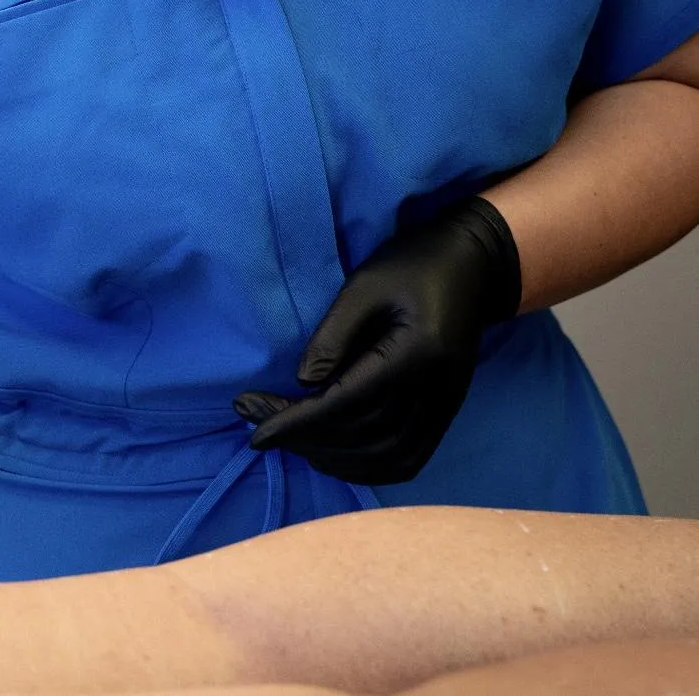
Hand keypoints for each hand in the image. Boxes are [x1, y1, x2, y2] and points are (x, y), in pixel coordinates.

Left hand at [233, 197, 521, 485]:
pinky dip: (369, 467)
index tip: (254, 432)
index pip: (346, 404)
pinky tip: (336, 454)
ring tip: (291, 438)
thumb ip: (334, 335)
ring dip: (334, 458)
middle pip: (362, 436)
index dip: (297, 423)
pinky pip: (408, 458)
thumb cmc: (415, 263)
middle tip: (256, 421)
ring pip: (385, 457)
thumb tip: (302, 384)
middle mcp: (435, 391)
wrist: (476, 267)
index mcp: (415, 354)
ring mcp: (446, 408)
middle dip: (304, 438)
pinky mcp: (447, 413)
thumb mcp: (365, 284)